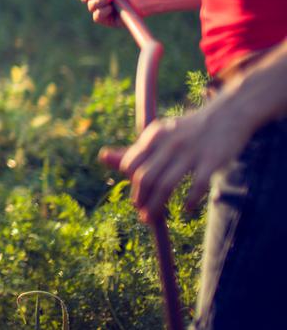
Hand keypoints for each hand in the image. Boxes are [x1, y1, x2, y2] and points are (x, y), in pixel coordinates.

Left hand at [99, 98, 254, 220]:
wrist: (228, 114)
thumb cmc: (189, 129)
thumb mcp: (160, 134)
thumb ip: (136, 149)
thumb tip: (103, 157)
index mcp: (154, 135)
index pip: (132, 164)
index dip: (132, 184)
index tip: (136, 199)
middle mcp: (169, 142)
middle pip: (145, 177)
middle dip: (140, 198)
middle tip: (141, 213)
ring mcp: (190, 152)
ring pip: (165, 185)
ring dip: (156, 205)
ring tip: (152, 218)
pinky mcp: (212, 160)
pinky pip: (197, 186)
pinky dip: (189, 201)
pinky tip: (185, 208)